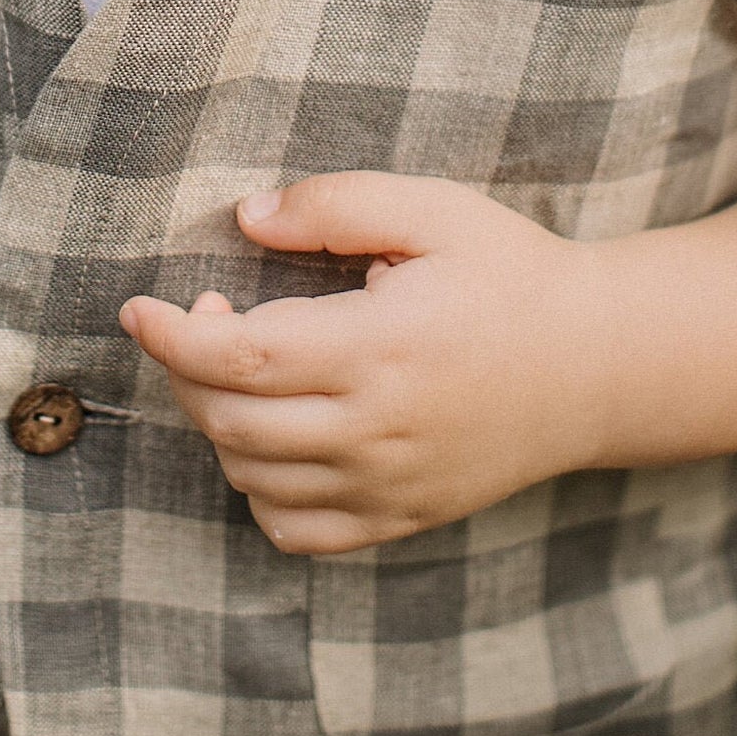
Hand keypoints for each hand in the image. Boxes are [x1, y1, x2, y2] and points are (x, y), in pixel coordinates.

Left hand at [119, 175, 608, 555]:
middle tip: (200, 313)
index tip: (138, 307)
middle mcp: (379, 430)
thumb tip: (245, 218)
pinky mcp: (401, 518)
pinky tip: (274, 434)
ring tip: (243, 363)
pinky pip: (297, 531)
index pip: (241, 356)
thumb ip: (335, 205)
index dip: (173, 334)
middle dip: (186, 369)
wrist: (598, 365)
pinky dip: (259, 490)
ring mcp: (389, 487)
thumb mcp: (433, 210)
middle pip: (231, 421)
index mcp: (382, 347)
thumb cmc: (510, 275)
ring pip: (253, 478)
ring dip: (217, 422)